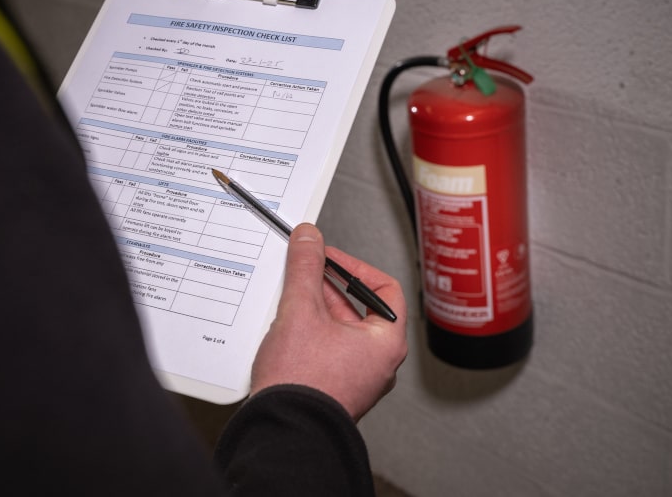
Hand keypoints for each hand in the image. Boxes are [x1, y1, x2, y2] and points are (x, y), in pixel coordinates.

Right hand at [250, 223, 407, 420]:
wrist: (285, 430)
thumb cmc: (305, 385)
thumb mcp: (302, 310)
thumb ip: (306, 268)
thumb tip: (310, 240)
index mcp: (386, 342)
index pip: (384, 289)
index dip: (355, 267)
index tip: (330, 257)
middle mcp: (378, 363)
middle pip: (359, 309)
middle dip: (328, 287)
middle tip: (306, 271)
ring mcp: (358, 378)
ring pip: (341, 330)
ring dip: (317, 310)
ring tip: (292, 299)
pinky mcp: (335, 388)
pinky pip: (329, 350)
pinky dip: (311, 334)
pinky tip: (288, 330)